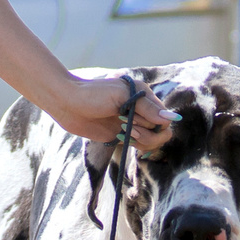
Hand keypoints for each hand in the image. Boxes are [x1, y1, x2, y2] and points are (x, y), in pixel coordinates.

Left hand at [43, 75, 173, 150]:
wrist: (67, 103)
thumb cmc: (92, 94)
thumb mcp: (121, 96)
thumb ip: (147, 108)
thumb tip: (172, 119)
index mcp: (145, 96)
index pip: (164, 118)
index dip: (154, 125)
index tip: (135, 123)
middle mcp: (142, 109)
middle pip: (161, 131)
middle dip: (147, 134)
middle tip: (128, 129)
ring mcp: (132, 123)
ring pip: (152, 140)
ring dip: (141, 140)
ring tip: (122, 132)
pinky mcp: (123, 134)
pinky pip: (139, 145)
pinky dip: (135, 144)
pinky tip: (120, 136)